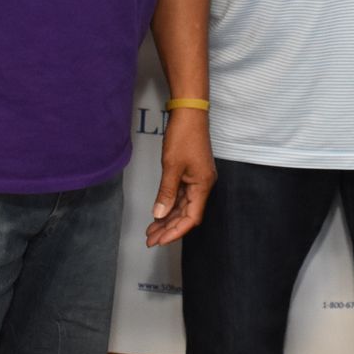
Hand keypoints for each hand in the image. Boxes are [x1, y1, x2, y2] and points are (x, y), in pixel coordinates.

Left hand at [146, 108, 214, 247]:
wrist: (189, 113)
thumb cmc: (183, 136)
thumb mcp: (172, 166)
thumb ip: (166, 192)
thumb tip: (159, 215)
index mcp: (203, 185)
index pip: (191, 217)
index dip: (176, 231)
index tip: (160, 241)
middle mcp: (202, 185)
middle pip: (187, 214)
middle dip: (169, 228)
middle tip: (150, 240)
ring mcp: (197, 179)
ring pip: (182, 206)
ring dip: (168, 219)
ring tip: (151, 231)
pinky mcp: (191, 173)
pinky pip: (180, 196)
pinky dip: (169, 205)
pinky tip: (158, 213)